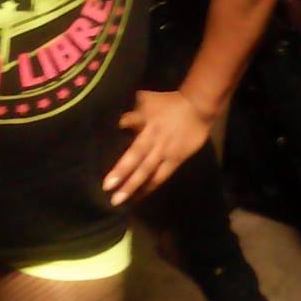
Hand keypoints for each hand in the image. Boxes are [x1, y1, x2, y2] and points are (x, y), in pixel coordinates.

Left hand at [102, 90, 211, 205]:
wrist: (197, 108)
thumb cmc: (168, 103)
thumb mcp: (147, 100)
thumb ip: (132, 111)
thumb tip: (116, 119)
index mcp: (146, 123)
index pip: (128, 130)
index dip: (117, 142)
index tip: (104, 151)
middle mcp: (153, 139)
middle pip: (136, 156)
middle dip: (122, 172)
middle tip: (107, 187)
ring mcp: (165, 152)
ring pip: (147, 171)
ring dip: (133, 185)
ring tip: (119, 200)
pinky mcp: (176, 160)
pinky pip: (161, 176)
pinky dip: (150, 186)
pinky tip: (139, 196)